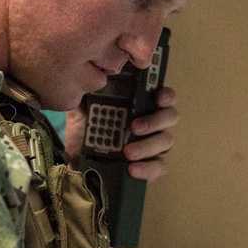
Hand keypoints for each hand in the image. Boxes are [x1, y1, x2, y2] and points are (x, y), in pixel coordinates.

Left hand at [64, 87, 178, 180]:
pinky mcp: (150, 166)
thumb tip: (91, 79)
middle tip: (134, 127)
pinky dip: (147, 168)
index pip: (165, 95)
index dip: (166, 95)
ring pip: (166, 141)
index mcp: (142, 104)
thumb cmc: (86, 129)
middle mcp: (153, 122)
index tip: (158, 98)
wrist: (77, 159)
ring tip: (128, 152)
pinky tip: (132, 169)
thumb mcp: (83, 108)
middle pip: (170, 117)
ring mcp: (154, 144)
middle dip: (155, 120)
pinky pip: (159, 168)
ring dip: (148, 145)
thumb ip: (89, 93)